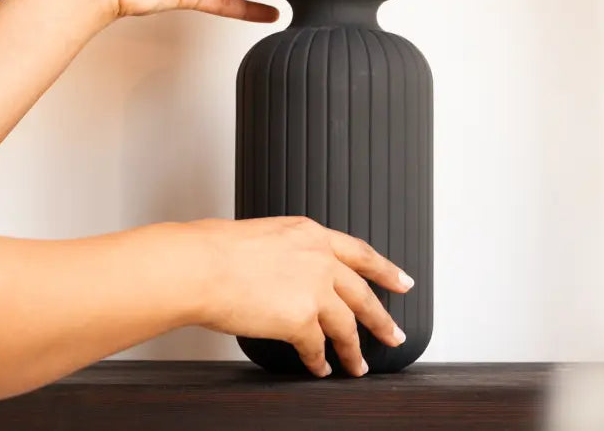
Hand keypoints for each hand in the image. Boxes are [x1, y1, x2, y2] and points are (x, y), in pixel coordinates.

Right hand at [183, 216, 413, 377]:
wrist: (200, 266)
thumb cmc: (215, 250)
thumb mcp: (262, 236)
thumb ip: (286, 253)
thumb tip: (287, 274)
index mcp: (310, 234)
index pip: (359, 252)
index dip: (385, 269)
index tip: (402, 281)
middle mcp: (319, 259)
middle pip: (363, 293)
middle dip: (382, 318)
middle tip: (395, 333)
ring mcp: (314, 289)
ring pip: (348, 325)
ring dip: (354, 350)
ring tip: (359, 366)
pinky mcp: (301, 320)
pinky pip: (318, 348)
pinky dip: (320, 362)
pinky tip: (321, 369)